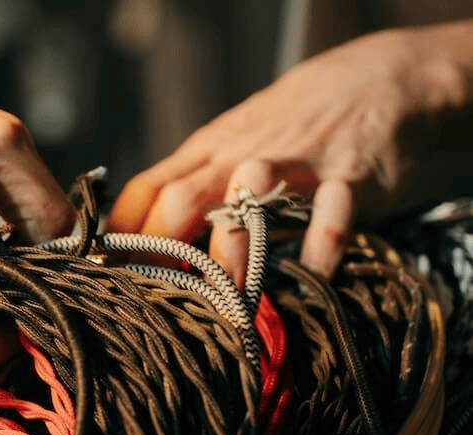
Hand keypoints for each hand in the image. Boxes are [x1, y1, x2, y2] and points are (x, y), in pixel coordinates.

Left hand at [108, 25, 471, 285]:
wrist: (385, 77)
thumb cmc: (298, 122)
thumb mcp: (237, 142)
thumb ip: (198, 182)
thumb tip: (147, 233)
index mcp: (209, 150)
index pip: (147, 188)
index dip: (121, 233)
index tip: (105, 275)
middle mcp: (242, 157)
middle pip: (181, 199)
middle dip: (159, 251)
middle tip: (154, 302)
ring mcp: (295, 164)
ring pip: (248, 199)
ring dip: (232, 249)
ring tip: (227, 299)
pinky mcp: (349, 175)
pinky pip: (332, 212)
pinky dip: (322, 244)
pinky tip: (312, 275)